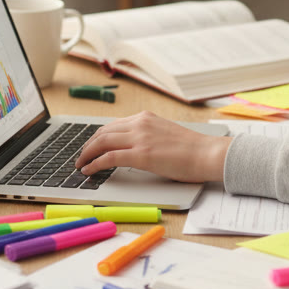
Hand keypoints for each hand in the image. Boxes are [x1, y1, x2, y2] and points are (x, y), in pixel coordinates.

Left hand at [75, 111, 230, 182]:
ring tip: (80, 164)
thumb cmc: (193, 149)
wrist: (207, 153)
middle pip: (103, 132)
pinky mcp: (141, 154)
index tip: (91, 146)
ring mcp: (140, 138)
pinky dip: (95, 163)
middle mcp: (140, 124)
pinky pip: (109, 157)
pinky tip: (88, 170)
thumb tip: (133, 149)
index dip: (98, 137)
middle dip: (88, 145)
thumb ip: (148, 137)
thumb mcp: (165, 135)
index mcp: (146, 118)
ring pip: (102, 142)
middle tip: (81, 156)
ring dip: (87, 154)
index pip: (113, 125)